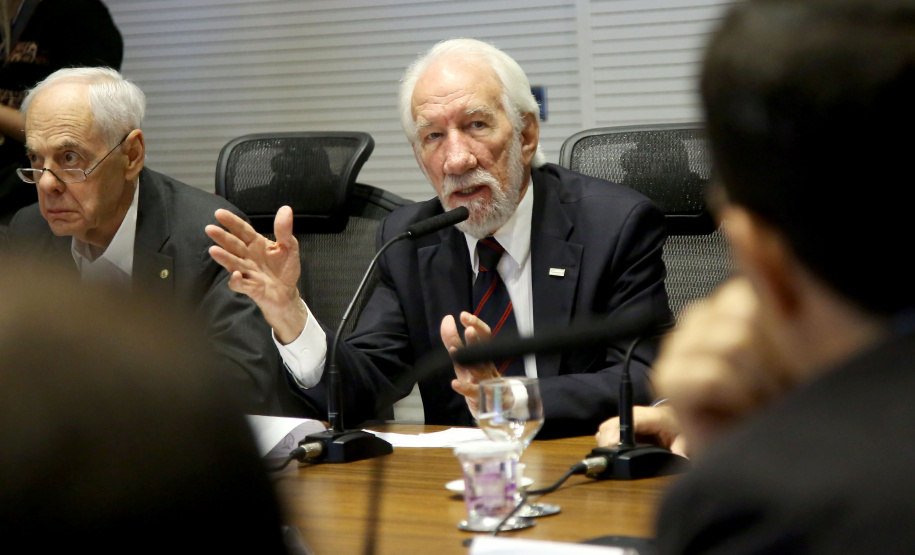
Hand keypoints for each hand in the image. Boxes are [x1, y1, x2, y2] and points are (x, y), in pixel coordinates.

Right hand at [205, 206, 306, 342]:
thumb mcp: (289, 247)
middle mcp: (248, 256)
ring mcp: (247, 272)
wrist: (287, 293)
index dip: (232, 222)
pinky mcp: (250, 288)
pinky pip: (240, 284)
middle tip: (210, 229)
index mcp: (256, 244)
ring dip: (223, 257)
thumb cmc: (285, 268)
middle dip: (222, 237)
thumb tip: (286, 209)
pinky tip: (237, 275)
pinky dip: (237, 281)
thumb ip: (284, 230)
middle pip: (233, 245)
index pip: (242, 230)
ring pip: (233, 263)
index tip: (218, 213)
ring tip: (213, 251)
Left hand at [441, 311, 500, 416]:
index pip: (484, 336)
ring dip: (472, 362)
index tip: (463, 315)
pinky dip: (465, 388)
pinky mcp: (482, 399)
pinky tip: (455, 383)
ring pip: (480, 370)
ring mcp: (485, 382)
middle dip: (475, 340)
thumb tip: (447, 319)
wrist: (498, 406)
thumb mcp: (465, 360)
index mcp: (484, 355)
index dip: (475, 324)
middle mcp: (486, 366)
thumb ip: (454, 340)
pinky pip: (475, 393)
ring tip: (458, 351)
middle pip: (484, 351)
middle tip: (469, 329)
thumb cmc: (481, 379)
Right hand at [596, 405, 687, 456]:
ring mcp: (626, 418)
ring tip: (609, 454)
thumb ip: (681, 449)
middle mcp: (634, 414)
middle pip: (611, 424)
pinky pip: (607, 430)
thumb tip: (681, 459)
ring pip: (606, 427)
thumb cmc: (676, 425)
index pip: (629, 421)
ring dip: (605, 440)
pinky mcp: (621, 424)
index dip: (617, 431)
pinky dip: (605, 439)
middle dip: (607, 440)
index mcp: (650, 416)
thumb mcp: (683, 437)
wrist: (673, 415)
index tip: (611, 443)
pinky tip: (611, 449)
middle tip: (609, 456)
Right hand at [653, 277, 792, 455]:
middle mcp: (699, 321)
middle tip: (770, 382)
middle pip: (742, 311)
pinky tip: (733, 406)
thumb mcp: (787, 326)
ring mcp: (678, 348)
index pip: (748, 287)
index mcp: (729, 305)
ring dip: (754, 378)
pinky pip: (706, 371)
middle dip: (770, 354)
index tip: (785, 357)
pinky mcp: (667, 379)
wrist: (764, 448)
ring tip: (755, 396)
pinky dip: (730, 393)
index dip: (775, 323)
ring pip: (728, 339)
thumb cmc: (781, 398)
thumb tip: (738, 212)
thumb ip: (762, 268)